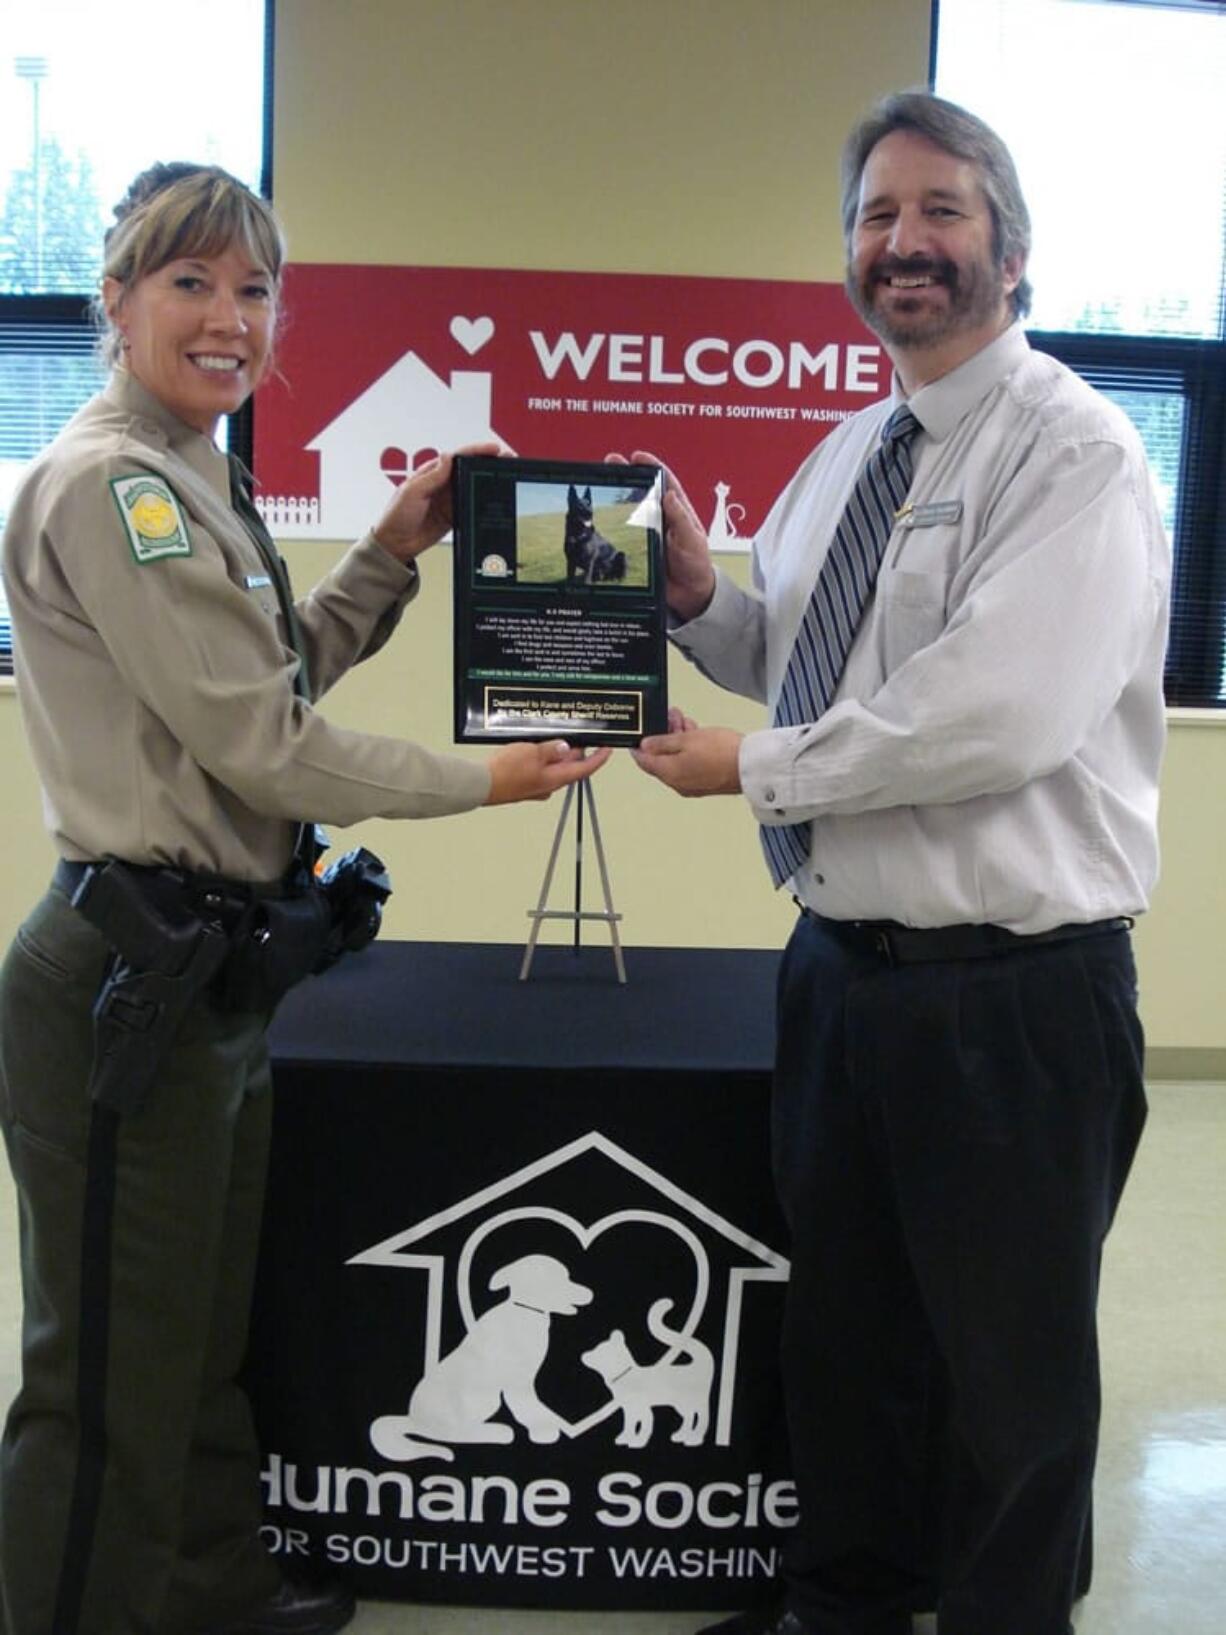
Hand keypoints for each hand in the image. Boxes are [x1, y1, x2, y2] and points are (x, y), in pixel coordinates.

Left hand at [372, 441, 502, 562]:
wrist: (395, 544)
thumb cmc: (396, 516)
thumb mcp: (412, 492)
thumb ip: (432, 476)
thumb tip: (448, 458)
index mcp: (431, 472)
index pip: (458, 456)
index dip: (477, 451)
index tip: (494, 450)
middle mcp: (442, 483)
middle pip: (470, 468)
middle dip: (489, 463)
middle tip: (507, 460)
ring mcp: (449, 499)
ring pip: (474, 485)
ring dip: (489, 481)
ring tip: (505, 476)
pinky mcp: (453, 515)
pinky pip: (471, 505)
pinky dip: (483, 502)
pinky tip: (495, 499)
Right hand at [485, 740, 611, 804]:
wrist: (481, 784)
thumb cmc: (505, 773)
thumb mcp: (533, 752)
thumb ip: (552, 749)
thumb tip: (566, 747)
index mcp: (555, 779)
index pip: (585, 769)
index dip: (599, 758)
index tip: (608, 749)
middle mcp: (548, 785)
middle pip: (569, 766)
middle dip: (575, 750)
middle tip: (580, 733)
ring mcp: (535, 785)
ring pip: (553, 766)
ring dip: (557, 752)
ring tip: (554, 735)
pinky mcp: (523, 783)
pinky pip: (539, 768)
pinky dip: (542, 757)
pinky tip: (534, 747)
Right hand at [606, 448, 715, 621]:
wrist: (689, 596)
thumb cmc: (697, 566)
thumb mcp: (693, 541)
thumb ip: (681, 519)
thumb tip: (670, 495)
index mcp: (678, 512)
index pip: (665, 482)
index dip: (652, 467)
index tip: (639, 457)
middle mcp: (662, 518)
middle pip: (643, 491)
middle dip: (628, 474)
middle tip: (612, 462)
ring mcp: (649, 532)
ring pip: (631, 508)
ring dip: (617, 494)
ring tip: (603, 480)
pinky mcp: (639, 548)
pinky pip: (623, 532)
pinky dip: (612, 521)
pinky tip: (601, 513)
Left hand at [632, 719, 742, 796]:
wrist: (751, 765)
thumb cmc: (722, 753)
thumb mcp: (687, 738)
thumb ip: (663, 742)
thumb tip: (646, 746)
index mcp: (669, 774)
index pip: (644, 761)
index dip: (639, 746)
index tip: (638, 735)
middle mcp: (678, 783)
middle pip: (661, 759)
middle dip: (663, 736)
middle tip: (668, 718)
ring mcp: (692, 784)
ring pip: (677, 760)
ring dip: (677, 740)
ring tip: (684, 721)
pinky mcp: (706, 782)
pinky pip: (690, 764)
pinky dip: (689, 750)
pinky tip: (695, 734)